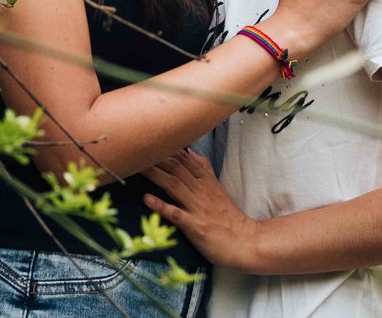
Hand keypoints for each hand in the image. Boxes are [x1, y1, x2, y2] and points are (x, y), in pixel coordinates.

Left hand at [141, 149, 260, 271]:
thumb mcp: (218, 189)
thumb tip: (190, 152)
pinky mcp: (195, 227)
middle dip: (154, 156)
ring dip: (154, 174)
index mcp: (205, 181)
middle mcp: (200, 191)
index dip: (165, 147)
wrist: (247, 243)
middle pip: (175, 168)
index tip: (148, 138)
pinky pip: (176, 214)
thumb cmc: (228, 217)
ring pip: (173, 185)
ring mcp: (198, 208)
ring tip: (135, 166)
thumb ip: (204, 170)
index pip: (183, 159)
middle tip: (135, 148)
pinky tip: (146, 199)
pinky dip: (161, 206)